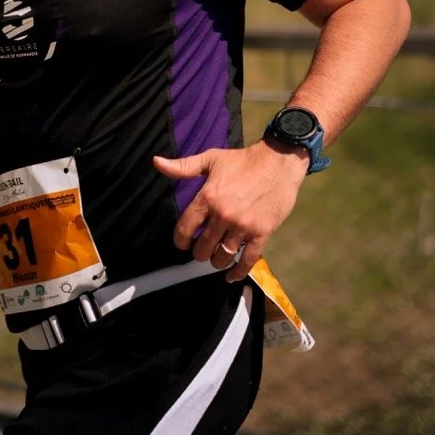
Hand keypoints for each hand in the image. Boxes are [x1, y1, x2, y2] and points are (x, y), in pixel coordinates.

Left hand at [152, 141, 308, 282]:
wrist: (278, 162)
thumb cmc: (242, 160)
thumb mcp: (210, 159)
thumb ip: (183, 166)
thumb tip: (156, 162)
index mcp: (208, 198)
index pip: (185, 228)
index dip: (180, 241)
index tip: (183, 244)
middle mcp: (223, 215)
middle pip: (203, 248)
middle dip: (199, 252)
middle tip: (202, 249)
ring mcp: (242, 226)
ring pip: (223, 257)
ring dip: (217, 261)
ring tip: (216, 257)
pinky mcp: (261, 233)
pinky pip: (247, 260)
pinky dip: (238, 272)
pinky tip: (231, 275)